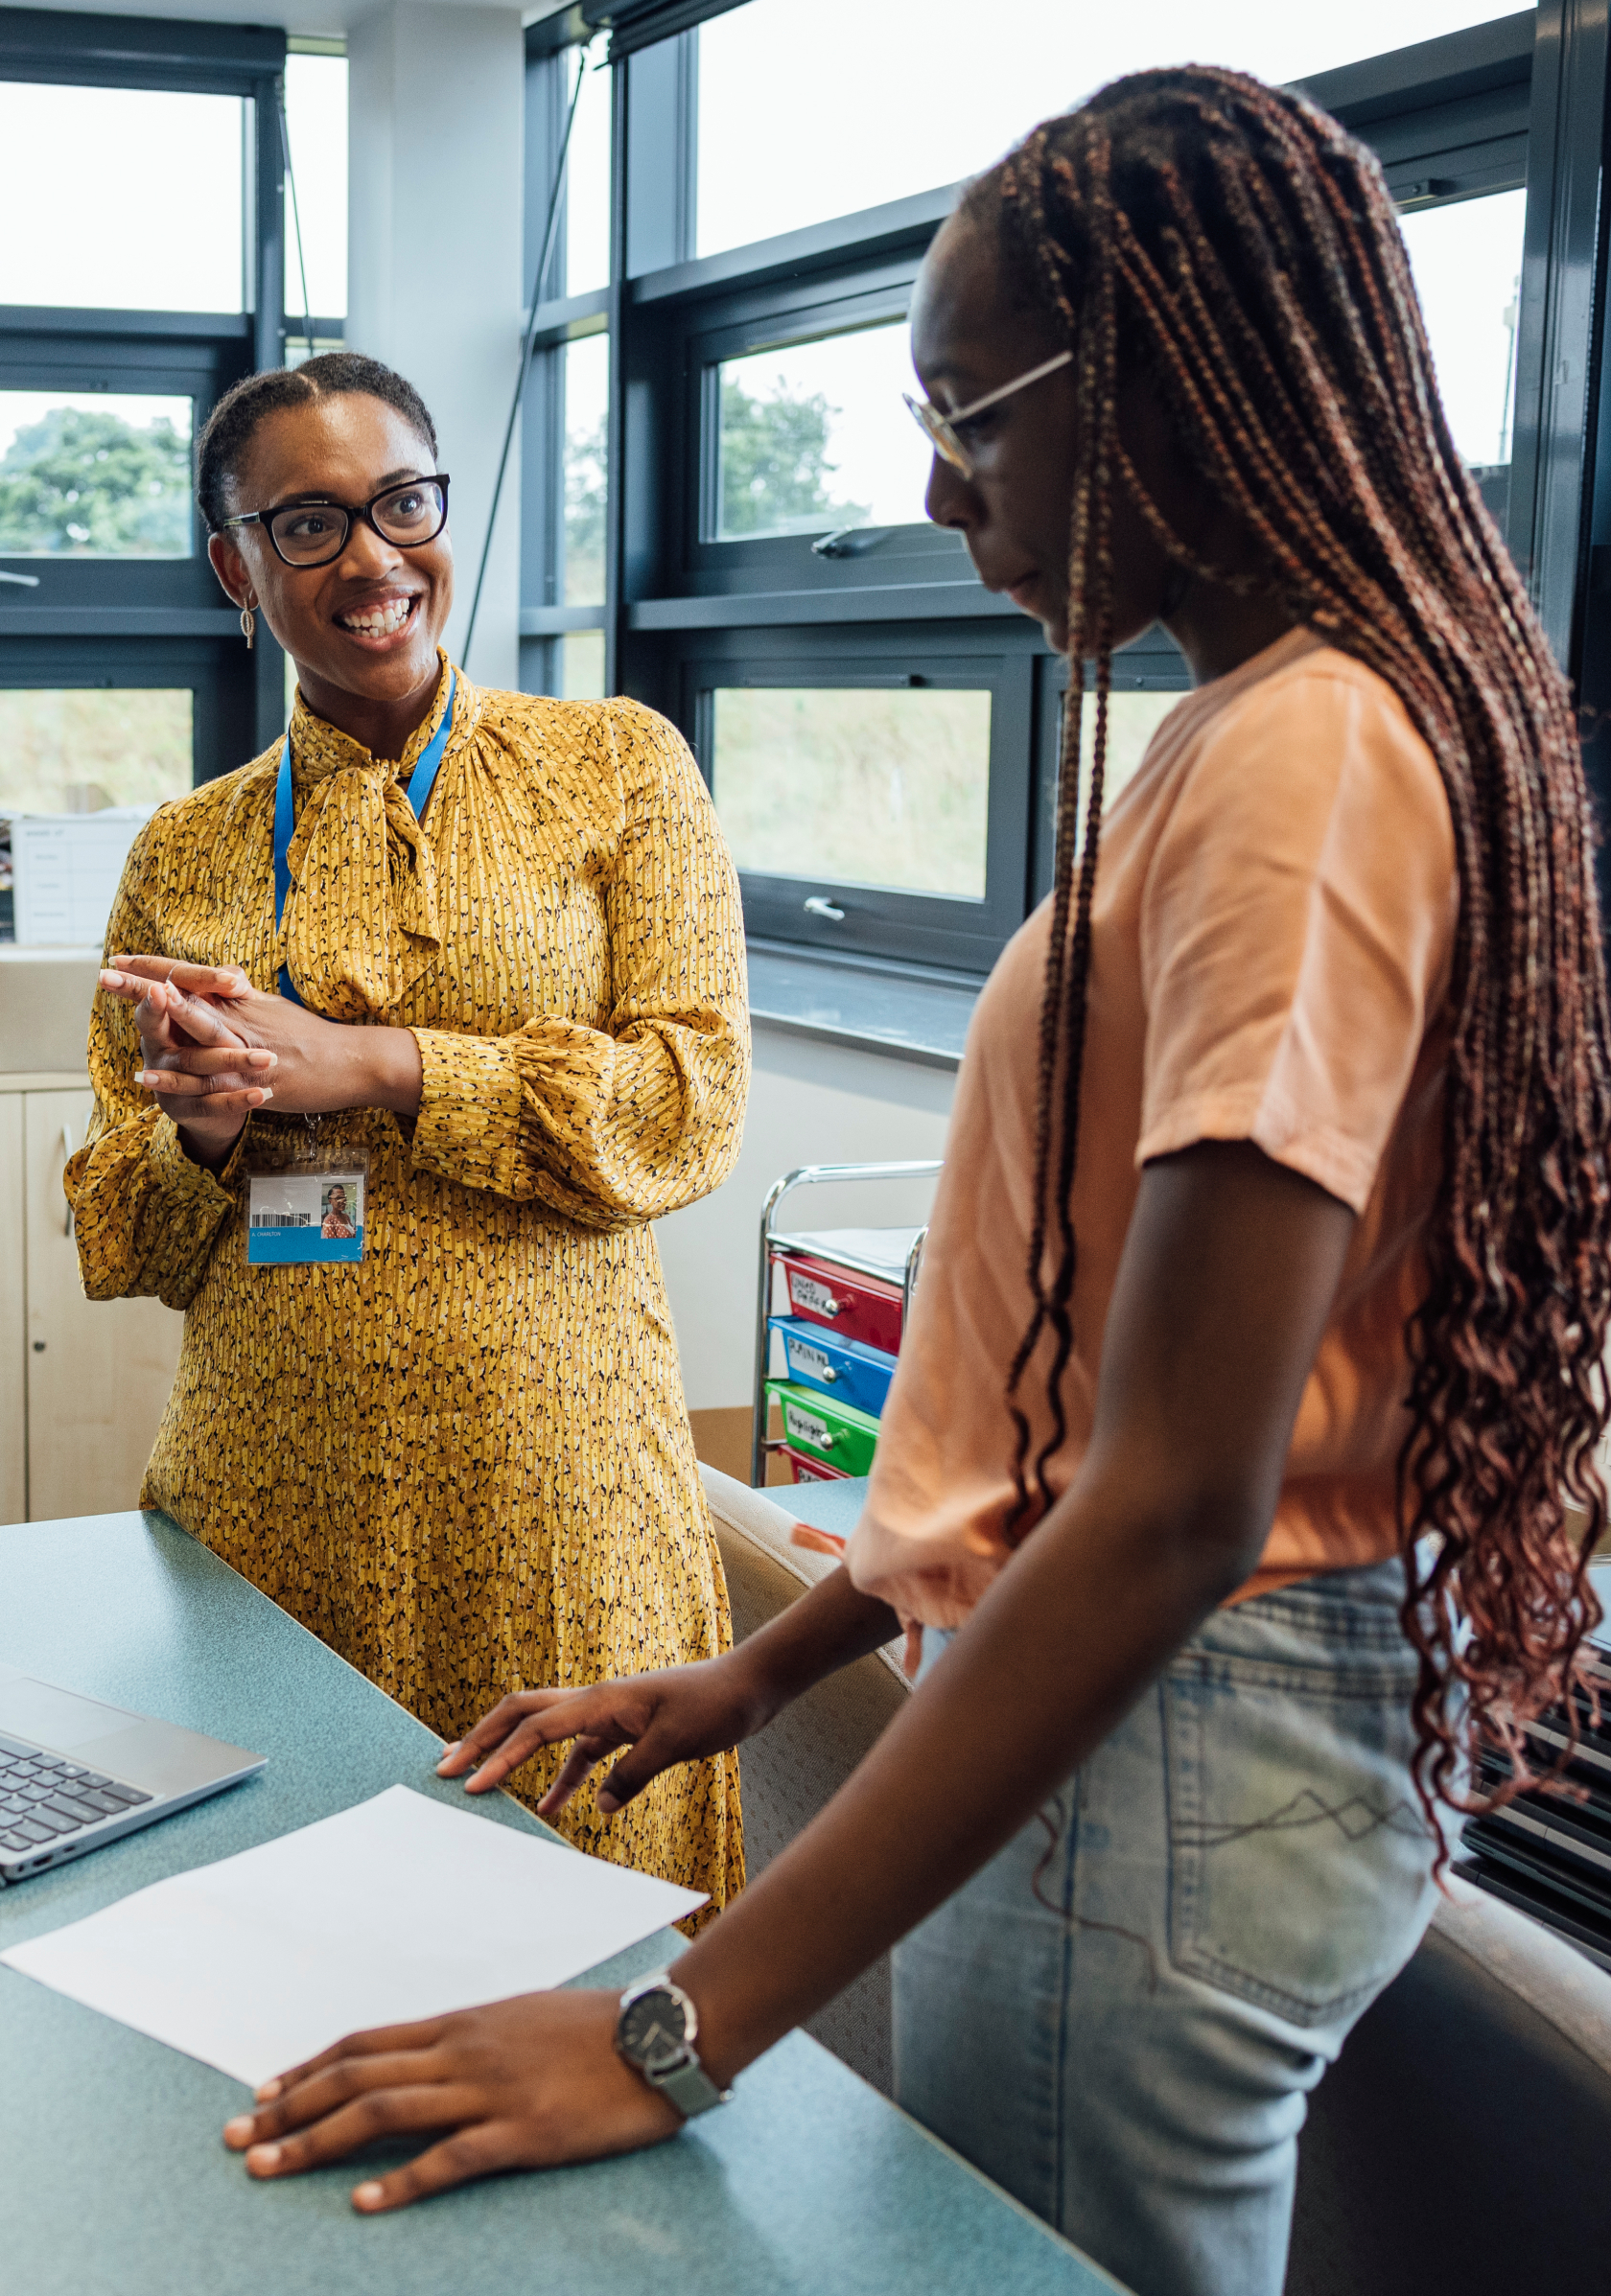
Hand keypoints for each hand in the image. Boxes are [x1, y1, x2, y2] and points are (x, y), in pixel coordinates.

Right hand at [99, 963, 274, 1165]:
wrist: (203, 1104)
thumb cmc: (205, 1048)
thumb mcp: (209, 1019)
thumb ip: (218, 996)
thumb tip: (234, 974)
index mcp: (160, 1020)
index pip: (162, 994)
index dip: (179, 982)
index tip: (188, 977)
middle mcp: (156, 1048)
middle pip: (167, 1028)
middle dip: (186, 1013)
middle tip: (213, 1000)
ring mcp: (165, 1081)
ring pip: (196, 1066)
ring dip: (231, 1060)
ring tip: (266, 1059)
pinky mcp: (182, 1109)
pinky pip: (211, 1104)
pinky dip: (238, 1099)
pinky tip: (263, 1094)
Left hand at [102, 955, 421, 1123]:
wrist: (356, 1062)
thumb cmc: (318, 1039)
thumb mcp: (278, 1010)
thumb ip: (247, 999)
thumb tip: (227, 981)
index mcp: (244, 1002)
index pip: (193, 977)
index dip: (156, 967)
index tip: (121, 959)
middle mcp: (241, 1018)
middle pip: (184, 996)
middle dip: (141, 986)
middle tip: (105, 975)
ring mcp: (247, 1048)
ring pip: (195, 1028)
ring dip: (155, 1017)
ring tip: (122, 1009)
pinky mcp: (254, 1079)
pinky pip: (209, 1078)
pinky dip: (175, 1077)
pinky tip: (147, 1077)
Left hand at [221, 1989, 678, 2212]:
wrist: (662, 2033)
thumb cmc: (597, 2028)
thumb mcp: (523, 2018)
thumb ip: (474, 2039)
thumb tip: (430, 2057)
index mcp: (464, 2024)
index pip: (366, 2043)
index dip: (309, 2069)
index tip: (263, 2095)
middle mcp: (465, 2051)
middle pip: (358, 2076)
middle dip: (290, 2108)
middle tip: (238, 2139)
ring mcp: (492, 2090)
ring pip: (385, 2111)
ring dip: (318, 2141)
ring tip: (268, 2168)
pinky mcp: (525, 2132)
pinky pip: (449, 2158)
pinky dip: (400, 2180)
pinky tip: (362, 2201)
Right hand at [436, 1651, 776, 1815]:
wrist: (750, 1685)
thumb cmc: (717, 1705)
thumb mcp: (678, 1742)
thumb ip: (634, 1772)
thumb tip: (600, 1807)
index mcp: (602, 1701)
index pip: (535, 1729)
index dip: (499, 1757)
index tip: (469, 1785)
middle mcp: (596, 1702)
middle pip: (523, 1715)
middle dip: (482, 1739)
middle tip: (445, 1767)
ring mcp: (609, 1714)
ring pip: (546, 1733)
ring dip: (514, 1756)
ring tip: (481, 1784)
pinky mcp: (625, 1729)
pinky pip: (580, 1753)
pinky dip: (563, 1778)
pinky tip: (556, 1809)